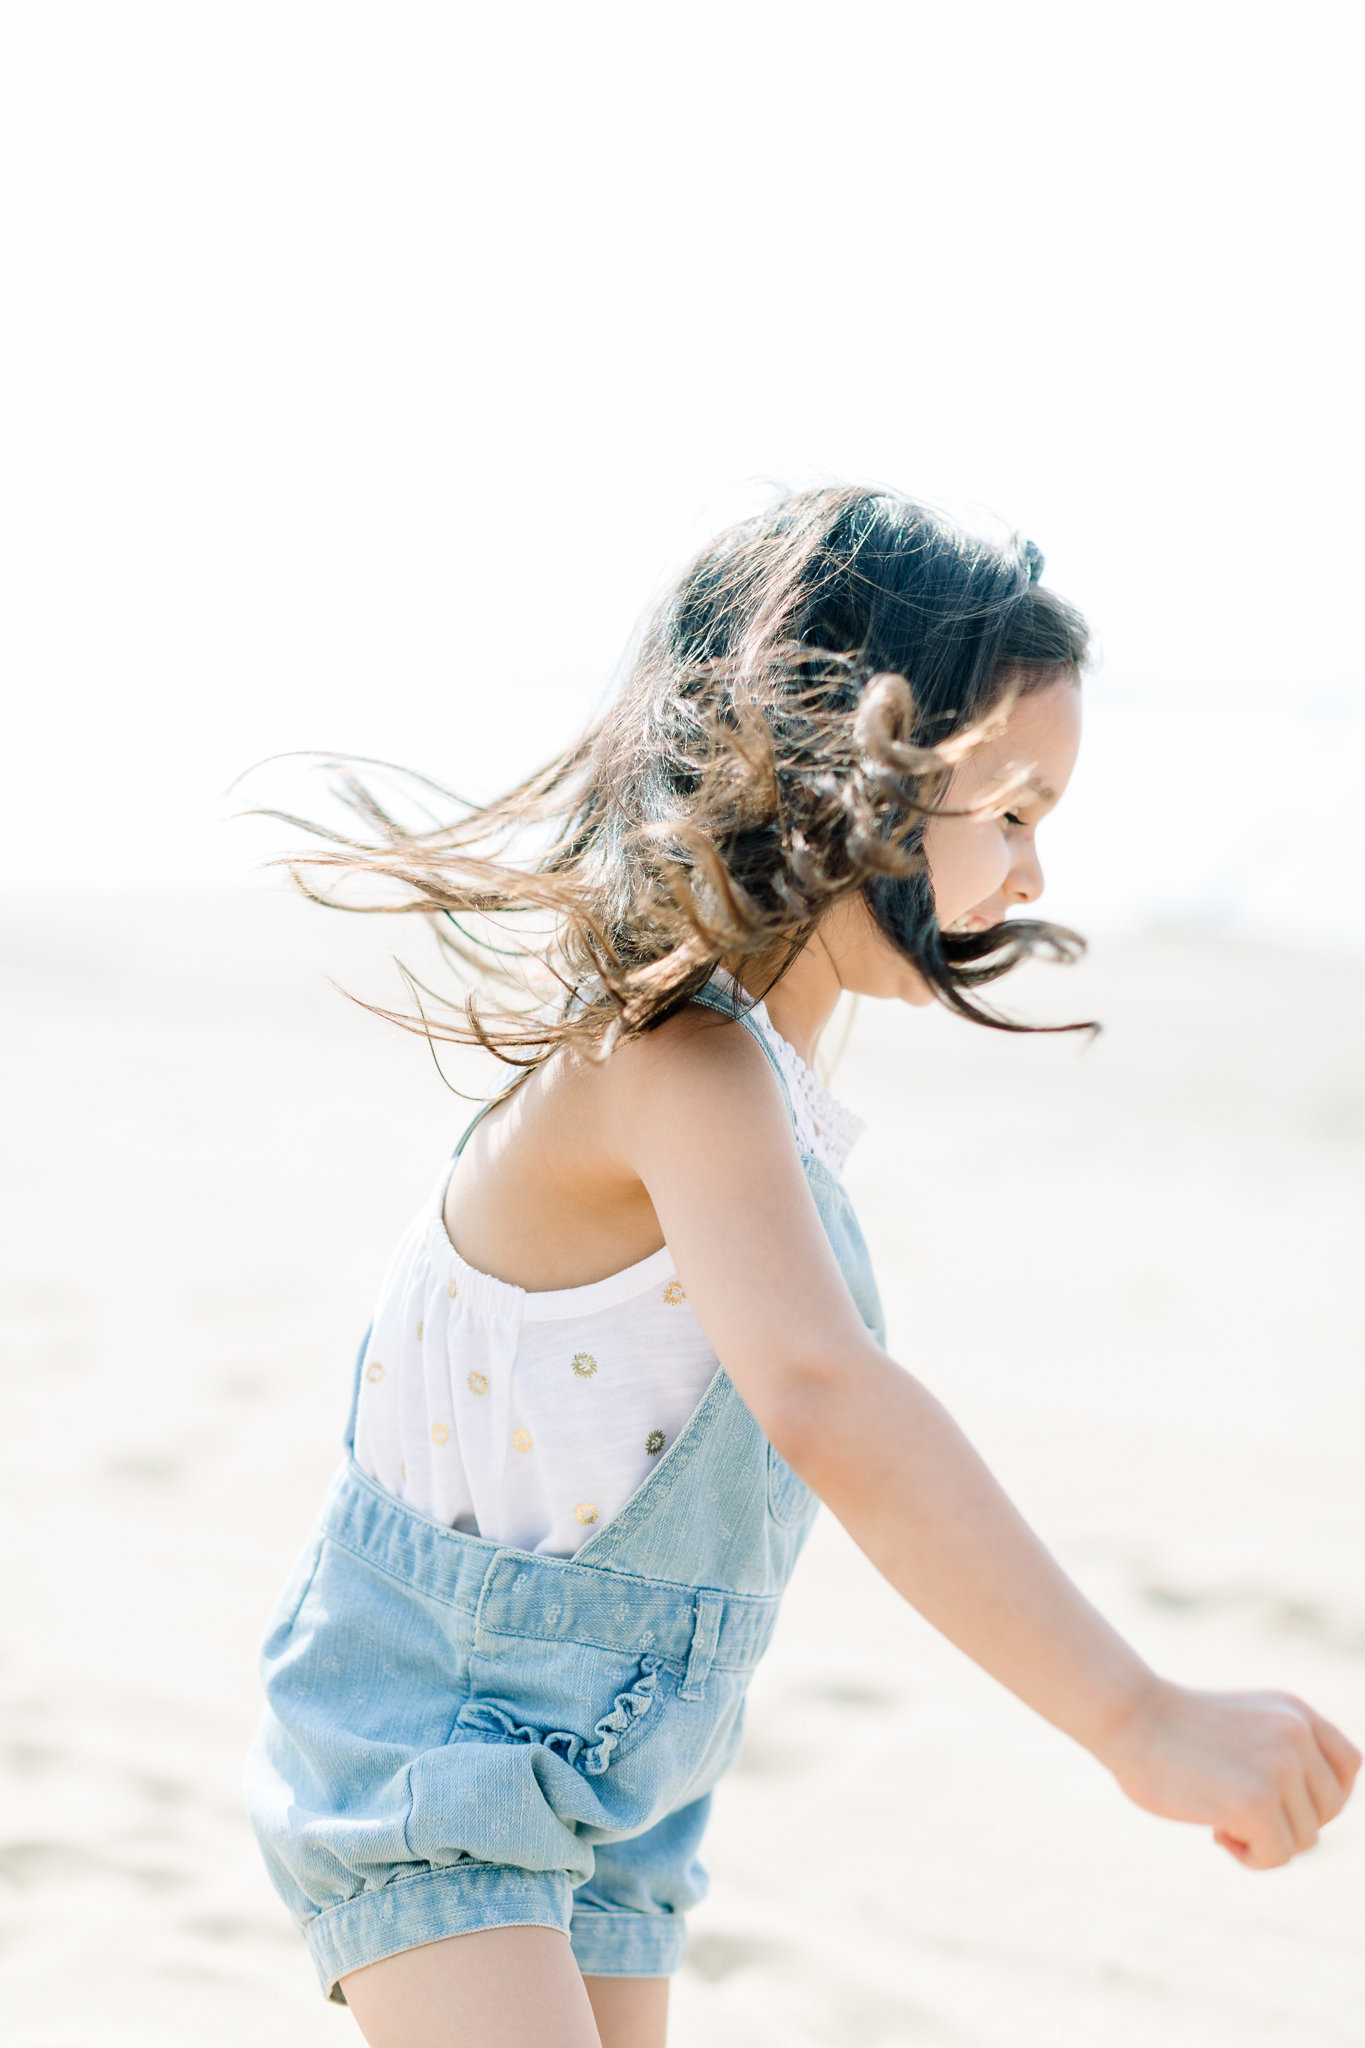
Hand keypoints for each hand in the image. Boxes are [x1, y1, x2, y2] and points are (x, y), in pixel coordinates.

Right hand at [1097, 1677, 1360, 1867]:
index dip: (1322, 1794)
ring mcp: (1279, 1767)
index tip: (1281, 1802)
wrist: (1127, 1716)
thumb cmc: (1172, 1728)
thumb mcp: (1245, 1726)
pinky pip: (1276, 1856)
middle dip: (1289, 1822)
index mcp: (1295, 1711)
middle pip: (1328, 1809)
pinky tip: (1216, 1834)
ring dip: (1264, 1841)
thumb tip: (1308, 1816)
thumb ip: (1280, 1753)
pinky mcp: (1256, 1802)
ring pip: (1304, 1838)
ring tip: (1220, 1819)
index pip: (1348, 1766)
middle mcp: (1296, 1734)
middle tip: (1240, 1814)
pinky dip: (1249, 1857)